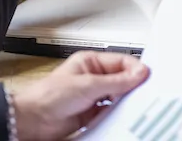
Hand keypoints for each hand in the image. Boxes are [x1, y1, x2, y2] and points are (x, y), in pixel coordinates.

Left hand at [14, 51, 149, 140]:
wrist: (33, 120)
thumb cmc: (49, 95)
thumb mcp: (88, 85)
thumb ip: (116, 81)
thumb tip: (139, 73)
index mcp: (91, 61)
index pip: (121, 61)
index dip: (135, 68)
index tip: (147, 77)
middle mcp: (93, 77)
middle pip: (121, 79)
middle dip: (132, 85)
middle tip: (145, 92)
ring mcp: (93, 96)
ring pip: (118, 96)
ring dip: (125, 101)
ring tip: (134, 104)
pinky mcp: (92, 114)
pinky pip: (111, 112)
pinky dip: (118, 114)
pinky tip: (122, 116)